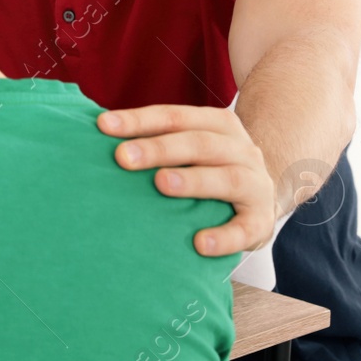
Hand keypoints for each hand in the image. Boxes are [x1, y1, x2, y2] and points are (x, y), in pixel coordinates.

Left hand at [97, 104, 274, 256]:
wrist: (262, 196)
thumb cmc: (209, 168)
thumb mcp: (190, 146)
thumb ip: (155, 138)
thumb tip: (99, 132)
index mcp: (218, 125)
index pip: (175, 117)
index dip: (139, 120)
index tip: (103, 126)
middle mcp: (241, 149)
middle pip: (199, 143)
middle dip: (159, 149)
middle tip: (123, 157)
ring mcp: (255, 183)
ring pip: (227, 178)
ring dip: (193, 180)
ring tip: (161, 184)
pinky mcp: (261, 220)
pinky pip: (246, 228)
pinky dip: (225, 236)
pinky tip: (201, 244)